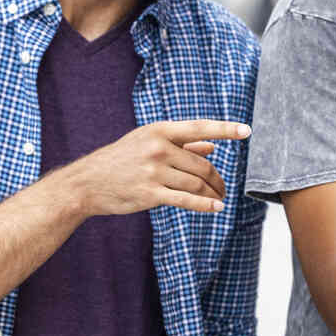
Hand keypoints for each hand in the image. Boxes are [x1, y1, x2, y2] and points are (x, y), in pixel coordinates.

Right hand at [53, 119, 251, 217]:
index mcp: (159, 131)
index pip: (199, 127)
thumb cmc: (120, 160)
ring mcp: (154, 171)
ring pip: (196, 184)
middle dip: (216, 179)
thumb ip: (181, 143)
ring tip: (219, 199)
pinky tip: (216, 208)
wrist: (87, 183)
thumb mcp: (147, 142)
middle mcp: (158, 148)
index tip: (247, 131)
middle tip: (222, 188)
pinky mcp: (150, 194)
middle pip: (202, 165)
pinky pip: (186, 200)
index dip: (225, 129)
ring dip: (212, 194)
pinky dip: (205, 205)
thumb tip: (211, 145)